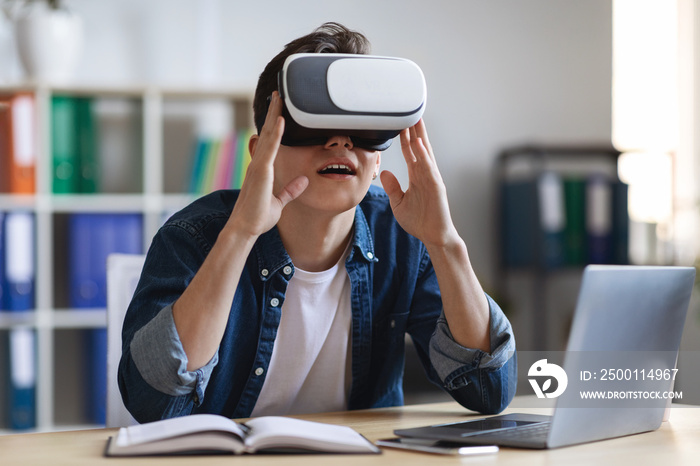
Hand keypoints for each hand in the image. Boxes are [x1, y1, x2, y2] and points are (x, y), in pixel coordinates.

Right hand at [227, 92, 308, 237]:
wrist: (245, 228)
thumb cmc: (258, 217)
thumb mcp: (280, 202)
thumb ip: (291, 190)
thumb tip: (305, 180)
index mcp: (262, 169)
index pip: (270, 142)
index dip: (273, 125)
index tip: (278, 111)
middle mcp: (258, 164)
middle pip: (267, 132)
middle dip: (273, 113)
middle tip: (278, 94)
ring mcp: (258, 166)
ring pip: (267, 135)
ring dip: (273, 115)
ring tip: (279, 97)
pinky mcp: (261, 171)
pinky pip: (270, 148)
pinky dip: (276, 133)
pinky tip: (281, 119)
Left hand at [379, 119, 459, 248]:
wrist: (434, 237)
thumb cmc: (419, 221)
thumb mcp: (398, 203)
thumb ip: (392, 187)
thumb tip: (384, 171)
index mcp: (417, 177)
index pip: (410, 152)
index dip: (405, 138)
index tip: (399, 124)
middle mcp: (425, 174)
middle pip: (419, 147)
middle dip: (414, 130)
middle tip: (409, 112)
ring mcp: (432, 179)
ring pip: (425, 153)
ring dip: (420, 136)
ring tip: (415, 119)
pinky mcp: (436, 187)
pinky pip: (428, 168)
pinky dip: (423, 155)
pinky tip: (418, 143)